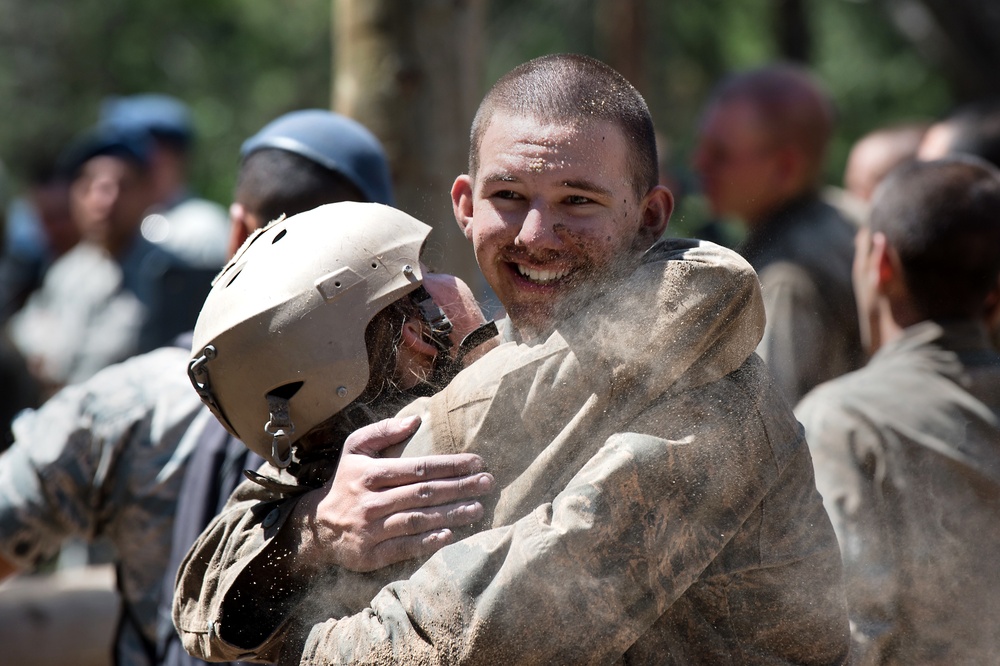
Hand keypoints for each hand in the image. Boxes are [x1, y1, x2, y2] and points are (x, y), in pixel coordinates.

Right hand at [292, 415, 494, 572]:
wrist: (318, 526)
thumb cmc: (347, 480)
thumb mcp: (355, 449)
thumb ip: (384, 431)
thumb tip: (415, 419)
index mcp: (369, 473)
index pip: (417, 468)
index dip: (450, 465)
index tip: (477, 463)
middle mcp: (370, 501)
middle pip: (422, 493)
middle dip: (458, 488)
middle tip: (487, 483)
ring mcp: (370, 530)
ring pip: (417, 520)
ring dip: (451, 514)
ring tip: (478, 508)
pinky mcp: (370, 555)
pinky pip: (404, 548)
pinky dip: (428, 542)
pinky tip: (451, 535)